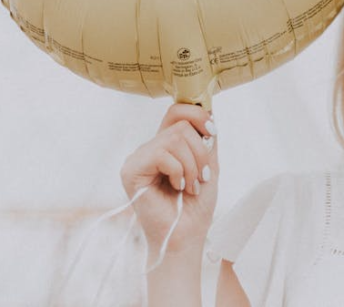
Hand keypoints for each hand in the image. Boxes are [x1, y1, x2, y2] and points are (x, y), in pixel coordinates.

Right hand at [120, 103, 218, 256]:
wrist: (187, 234)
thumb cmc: (196, 204)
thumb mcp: (208, 164)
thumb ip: (206, 138)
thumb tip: (209, 110)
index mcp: (166, 144)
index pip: (177, 111)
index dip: (198, 115)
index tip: (212, 133)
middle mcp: (150, 147)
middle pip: (180, 124)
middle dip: (200, 151)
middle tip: (201, 177)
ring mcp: (138, 158)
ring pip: (174, 138)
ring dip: (192, 165)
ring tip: (191, 186)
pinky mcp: (131, 170)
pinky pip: (162, 154)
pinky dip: (178, 171)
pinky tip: (177, 187)